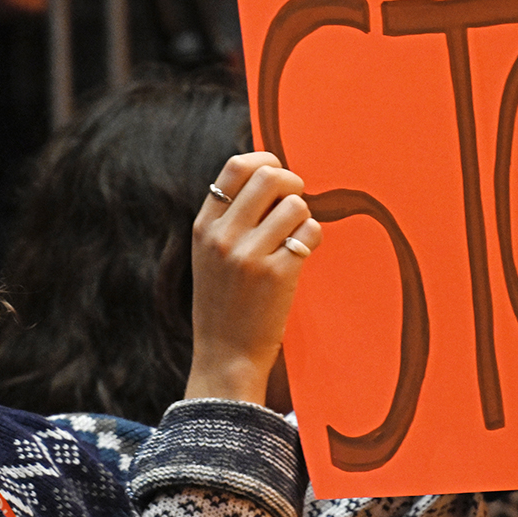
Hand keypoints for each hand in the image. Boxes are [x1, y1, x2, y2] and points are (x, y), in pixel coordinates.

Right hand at [185, 153, 322, 405]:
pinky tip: (302, 254)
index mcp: (204, 227)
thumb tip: (269, 177)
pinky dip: (313, 238)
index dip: (265, 161)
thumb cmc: (223, 303)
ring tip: (295, 237)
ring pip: (295, 204)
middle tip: (295, 202)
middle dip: (292, 182)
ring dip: (303, 216)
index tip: (277, 175)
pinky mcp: (278, 275)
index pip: (236, 167)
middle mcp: (224, 237)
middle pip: (269, 176)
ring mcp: (250, 256)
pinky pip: (310, 232)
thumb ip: (229, 218)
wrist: (225, 355)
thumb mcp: (209, 256)